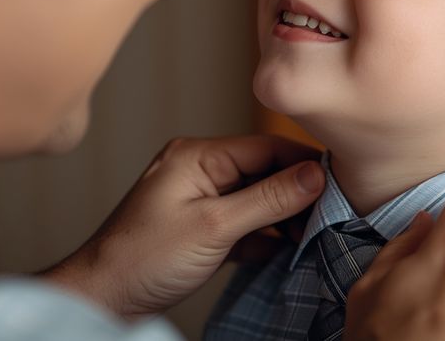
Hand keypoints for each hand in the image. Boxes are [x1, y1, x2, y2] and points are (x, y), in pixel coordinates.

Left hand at [41, 134, 325, 318]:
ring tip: (308, 239)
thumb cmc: (144, 258)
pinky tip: (281, 252)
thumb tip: (317, 175)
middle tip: (329, 220)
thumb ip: (268, 199)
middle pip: (264, 171)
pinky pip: (244, 222)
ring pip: (257, 199)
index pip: (266, 147)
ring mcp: (199, 198)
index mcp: (198, 154)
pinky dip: (263, 236)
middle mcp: (200, 168)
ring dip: (282, 218)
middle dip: (297, 195)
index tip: (342, 184)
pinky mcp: (200, 226)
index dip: (305, 164)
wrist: (103, 297)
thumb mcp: (215, 227)